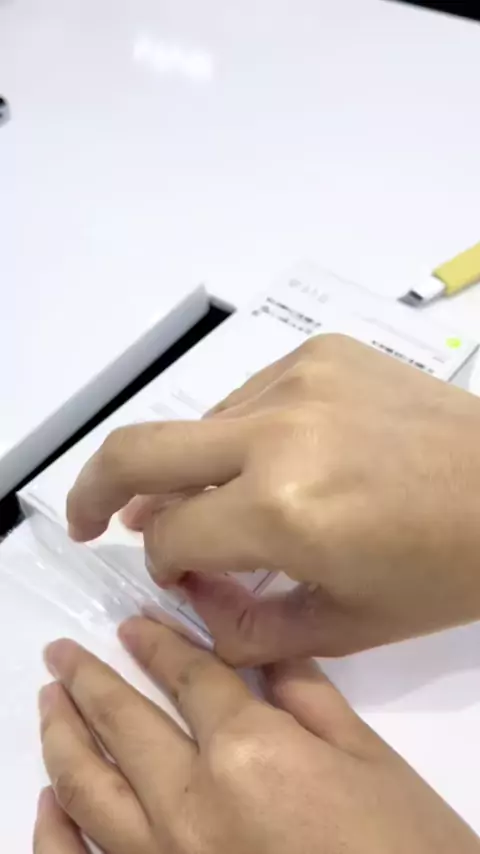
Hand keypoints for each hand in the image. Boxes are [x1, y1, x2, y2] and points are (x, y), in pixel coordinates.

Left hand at [34, 620, 478, 853]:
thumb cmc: (399, 846)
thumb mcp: (367, 758)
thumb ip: (306, 694)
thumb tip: (262, 646)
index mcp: (245, 752)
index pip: (186, 678)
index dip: (157, 643)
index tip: (131, 624)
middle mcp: (189, 804)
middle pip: (123, 723)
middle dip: (88, 679)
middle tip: (62, 653)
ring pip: (88, 788)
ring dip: (61, 736)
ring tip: (48, 701)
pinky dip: (54, 833)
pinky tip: (44, 803)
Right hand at [66, 335, 479, 662]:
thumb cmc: (446, 569)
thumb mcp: (345, 624)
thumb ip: (243, 625)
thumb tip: (187, 593)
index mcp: (284, 509)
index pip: (171, 535)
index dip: (163, 566)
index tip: (179, 576)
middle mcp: (277, 432)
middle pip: (136, 450)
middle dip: (93, 491)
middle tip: (86, 519)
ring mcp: (298, 380)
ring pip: (196, 425)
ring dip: (190, 468)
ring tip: (224, 498)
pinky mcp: (320, 352)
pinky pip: (245, 397)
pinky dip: (240, 435)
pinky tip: (278, 460)